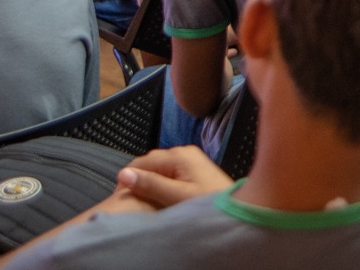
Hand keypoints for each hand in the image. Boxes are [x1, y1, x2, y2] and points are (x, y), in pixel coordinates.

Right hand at [113, 146, 231, 209]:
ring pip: (159, 168)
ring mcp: (190, 158)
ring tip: (147, 201)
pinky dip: (162, 183)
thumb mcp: (177, 196)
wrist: (238, 207)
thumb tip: (123, 174)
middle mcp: (183, 151)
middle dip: (139, 180)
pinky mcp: (194, 168)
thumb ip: (151, 184)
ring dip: (150, 182)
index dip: (128, 179)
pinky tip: (162, 197)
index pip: (141, 162)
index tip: (122, 199)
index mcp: (178, 155)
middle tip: (134, 202)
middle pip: (150, 163)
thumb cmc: (209, 201)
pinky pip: (170, 172)